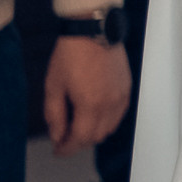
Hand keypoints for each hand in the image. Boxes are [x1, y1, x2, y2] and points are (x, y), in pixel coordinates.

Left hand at [43, 35, 129, 155]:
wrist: (93, 30)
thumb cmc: (71, 55)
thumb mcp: (53, 86)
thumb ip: (55, 115)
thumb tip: (57, 135)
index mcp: (90, 105)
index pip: (80, 139)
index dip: (67, 149)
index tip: (58, 151)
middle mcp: (110, 104)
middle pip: (96, 137)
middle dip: (79, 142)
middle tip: (64, 138)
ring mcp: (121, 97)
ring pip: (110, 128)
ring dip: (94, 132)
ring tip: (78, 126)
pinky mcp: (127, 88)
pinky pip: (119, 114)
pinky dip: (106, 120)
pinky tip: (94, 113)